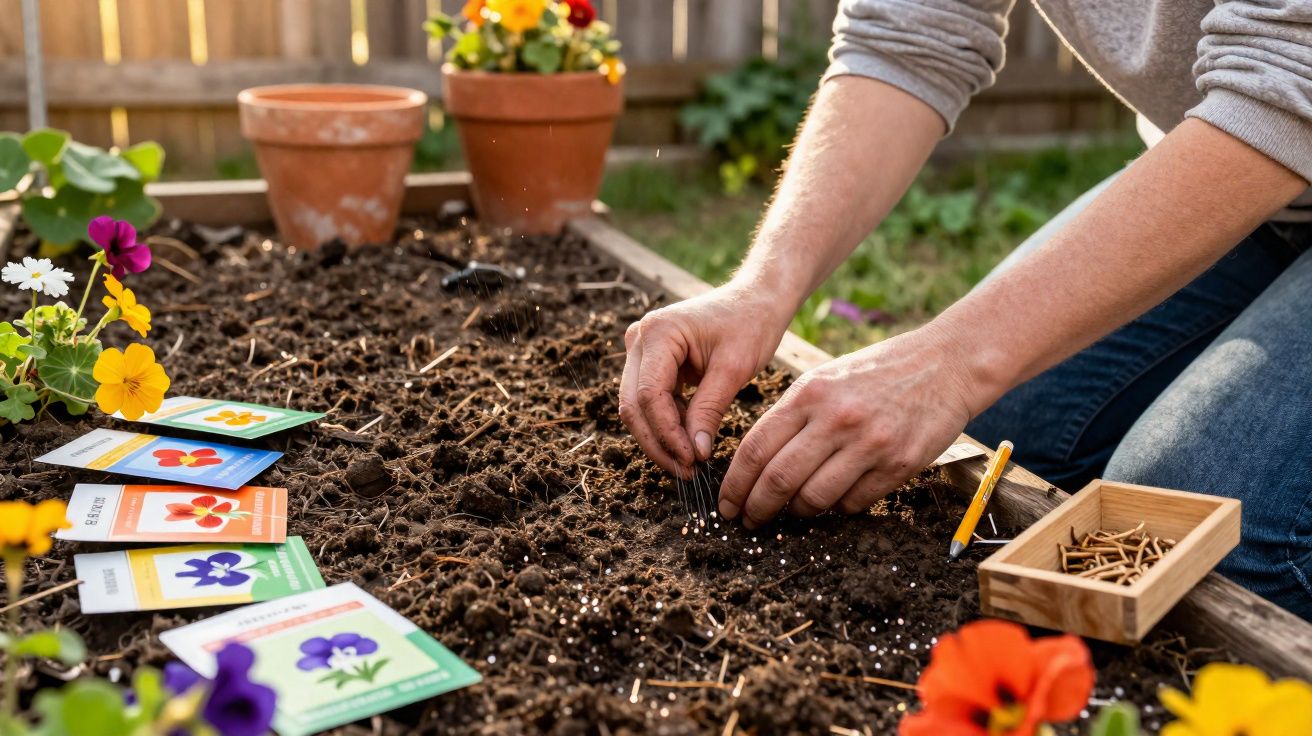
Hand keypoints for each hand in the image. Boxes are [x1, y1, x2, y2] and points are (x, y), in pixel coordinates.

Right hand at [619, 282, 792, 476]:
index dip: (667, 433)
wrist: (755, 301)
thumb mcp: (734, 369)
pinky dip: (667, 424)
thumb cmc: (750, 324)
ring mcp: (641, 349)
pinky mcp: (650, 362)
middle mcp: (639, 338)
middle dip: (658, 442)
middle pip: (633, 404)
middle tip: (686, 471)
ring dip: (660, 437)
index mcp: (658, 332)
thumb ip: (709, 410)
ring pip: (636, 407)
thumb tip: (694, 454)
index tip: (690, 461)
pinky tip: (689, 442)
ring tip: (689, 463)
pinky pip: (650, 401)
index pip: (649, 395)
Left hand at [717, 324, 975, 526]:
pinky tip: (835, 497)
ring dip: (797, 511)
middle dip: (756, 507)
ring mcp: (870, 443)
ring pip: (814, 498)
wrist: (945, 365)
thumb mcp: (826, 378)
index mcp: (810, 393)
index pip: (756, 448)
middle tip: (749, 520)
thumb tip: (755, 463)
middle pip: (779, 479)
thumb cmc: (878, 372)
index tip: (727, 504)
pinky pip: (853, 503)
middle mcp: (836, 418)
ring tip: (793, 510)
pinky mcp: (899, 464)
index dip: (735, 484)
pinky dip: (837, 507)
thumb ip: (791, 416)